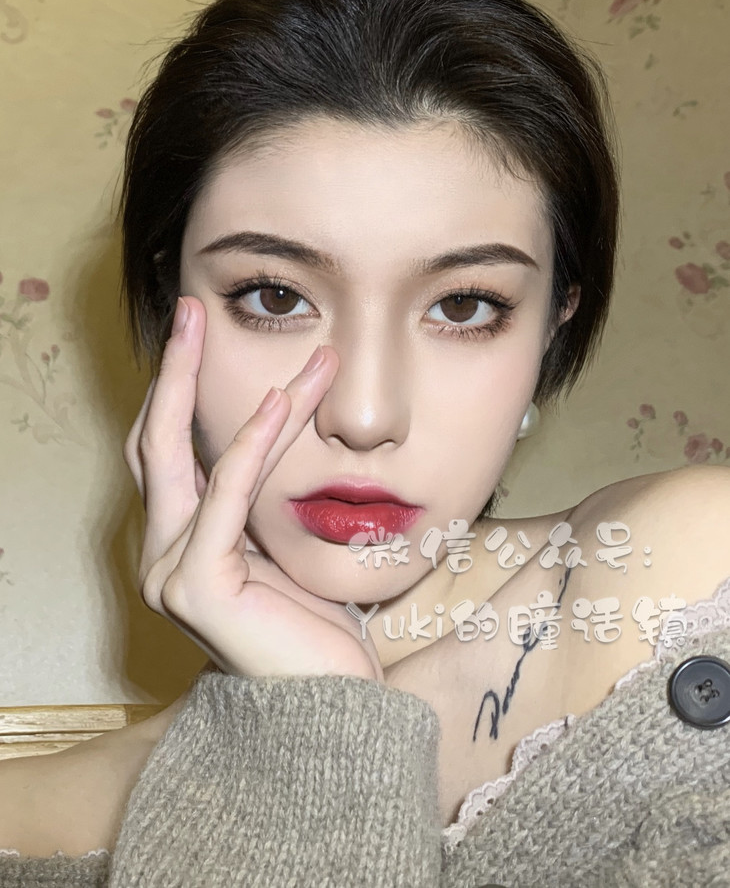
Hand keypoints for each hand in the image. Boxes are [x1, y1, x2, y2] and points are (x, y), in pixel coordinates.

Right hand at [123, 296, 382, 682]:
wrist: (330, 709)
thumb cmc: (314, 631)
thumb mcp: (285, 548)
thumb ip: (264, 500)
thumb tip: (279, 430)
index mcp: (184, 542)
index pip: (171, 453)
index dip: (178, 392)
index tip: (201, 337)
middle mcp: (164, 553)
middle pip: (156, 442)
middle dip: (174, 372)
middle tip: (192, 311)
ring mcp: (172, 570)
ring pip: (193, 458)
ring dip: (241, 395)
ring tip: (269, 343)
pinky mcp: (198, 586)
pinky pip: (227, 497)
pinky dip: (252, 445)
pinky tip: (279, 402)